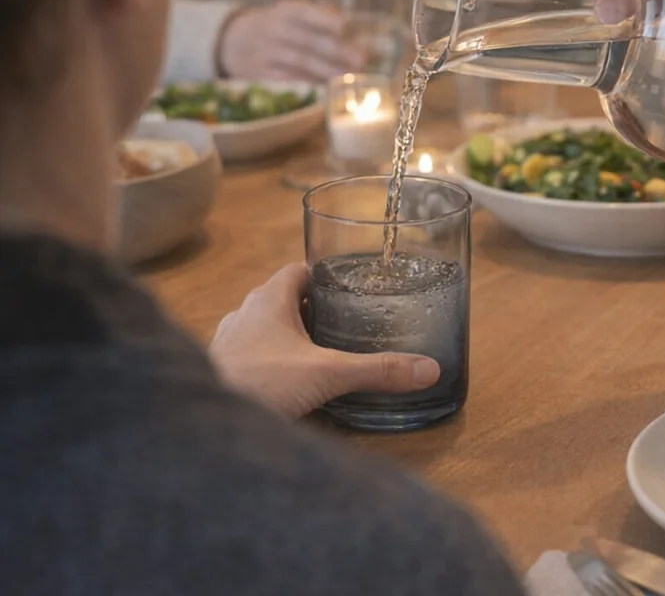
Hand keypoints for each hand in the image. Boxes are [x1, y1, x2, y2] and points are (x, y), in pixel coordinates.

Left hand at [208, 264, 440, 419]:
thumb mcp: (328, 374)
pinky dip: (272, 362)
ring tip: (322, 352)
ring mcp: (228, 342)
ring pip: (266, 328)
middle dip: (314, 308)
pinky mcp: (221, 370)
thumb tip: (428, 369)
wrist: (204, 426)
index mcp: (269, 298)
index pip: (300, 269)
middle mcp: (244, 313)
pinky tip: (289, 384)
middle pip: (285, 298)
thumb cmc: (259, 383)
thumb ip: (377, 370)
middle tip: (347, 320)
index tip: (350, 284)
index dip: (325, 273)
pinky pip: (252, 356)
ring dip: (291, 336)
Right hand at [218, 0, 364, 81]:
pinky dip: (308, 84)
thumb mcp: (294, 12)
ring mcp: (266, 53)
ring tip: (349, 77)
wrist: (234, 41)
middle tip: (362, 60)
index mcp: (287, 10)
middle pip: (308, 41)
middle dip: (337, 51)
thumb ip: (322, 14)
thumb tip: (351, 22)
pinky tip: (326, 88)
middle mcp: (275, 29)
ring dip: (327, 71)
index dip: (324, 19)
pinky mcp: (260, 73)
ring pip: (300, 62)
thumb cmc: (279, 25)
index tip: (344, 26)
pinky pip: (288, 80)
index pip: (305, 12)